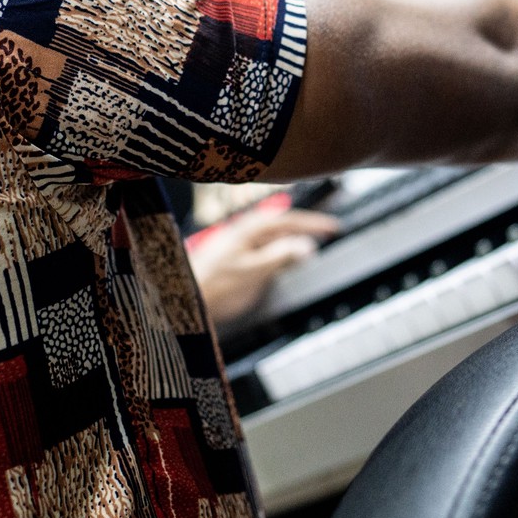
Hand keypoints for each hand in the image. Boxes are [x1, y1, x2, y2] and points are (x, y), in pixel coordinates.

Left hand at [189, 205, 339, 325]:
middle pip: (282, 223)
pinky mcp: (233, 255)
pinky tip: (284, 256)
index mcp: (249, 229)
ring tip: (313, 241)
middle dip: (306, 226)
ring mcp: (238, 242)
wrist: (182, 297)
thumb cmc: (213, 286)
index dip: (314, 223)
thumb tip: (307, 244)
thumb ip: (280, 256)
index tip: (335, 227)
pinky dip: (280, 247)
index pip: (290, 220)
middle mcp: (243, 231)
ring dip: (293, 236)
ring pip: (273, 234)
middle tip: (330, 230)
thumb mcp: (253, 271)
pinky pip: (264, 245)